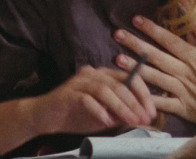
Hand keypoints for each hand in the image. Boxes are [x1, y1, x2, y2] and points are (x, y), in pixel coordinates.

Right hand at [31, 64, 155, 135]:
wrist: (44, 117)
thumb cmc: (75, 114)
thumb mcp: (104, 115)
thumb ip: (120, 113)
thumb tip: (141, 116)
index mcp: (104, 75)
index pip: (130, 78)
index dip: (143, 94)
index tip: (151, 111)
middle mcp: (93, 74)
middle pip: (120, 84)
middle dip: (135, 103)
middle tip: (143, 118)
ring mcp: (79, 82)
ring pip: (105, 90)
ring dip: (120, 107)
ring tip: (130, 121)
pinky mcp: (68, 93)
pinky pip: (87, 99)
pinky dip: (100, 111)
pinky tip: (106, 122)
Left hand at [113, 16, 195, 134]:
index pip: (171, 40)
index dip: (153, 29)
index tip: (137, 19)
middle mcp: (187, 74)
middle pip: (157, 56)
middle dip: (136, 44)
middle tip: (117, 34)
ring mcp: (184, 93)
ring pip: (154, 78)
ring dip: (134, 68)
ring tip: (116, 60)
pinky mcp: (184, 109)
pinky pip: (161, 104)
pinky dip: (145, 99)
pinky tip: (130, 93)